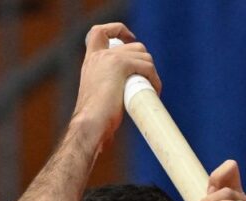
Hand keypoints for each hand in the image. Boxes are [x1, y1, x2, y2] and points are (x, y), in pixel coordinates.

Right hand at [71, 23, 161, 148]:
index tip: (131, 40)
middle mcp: (99, 55)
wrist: (91, 124)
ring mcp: (109, 58)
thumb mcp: (100, 95)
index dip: (118, 30)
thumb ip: (108, 86)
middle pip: (134, 46)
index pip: (99, 31)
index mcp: (91, 61)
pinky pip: (147, 66)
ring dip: (152, 73)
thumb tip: (126, 95)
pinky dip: (154, 79)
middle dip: (145, 62)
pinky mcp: (120, 64)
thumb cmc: (96, 120)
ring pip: (144, 55)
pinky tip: (154, 91)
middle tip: (146, 83)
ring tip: (151, 90)